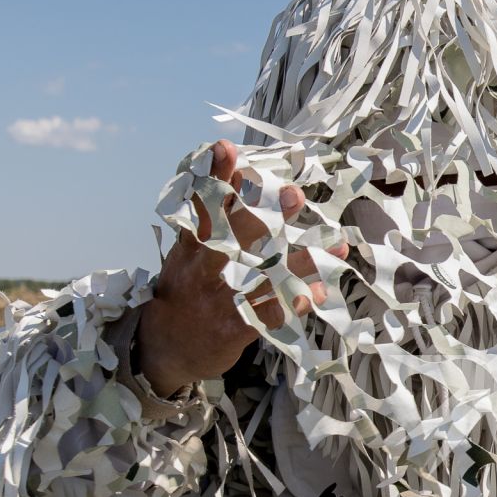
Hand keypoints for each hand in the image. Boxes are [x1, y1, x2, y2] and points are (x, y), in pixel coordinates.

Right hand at [136, 140, 348, 396]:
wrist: (162, 348)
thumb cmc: (183, 293)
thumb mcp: (186, 256)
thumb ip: (206, 223)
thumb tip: (231, 181)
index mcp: (190, 248)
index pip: (201, 206)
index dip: (213, 177)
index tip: (225, 148)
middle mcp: (202, 269)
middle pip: (234, 236)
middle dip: (264, 213)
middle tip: (294, 193)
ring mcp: (218, 299)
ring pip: (263, 275)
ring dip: (301, 260)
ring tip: (335, 245)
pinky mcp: (232, 328)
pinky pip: (268, 314)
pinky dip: (293, 302)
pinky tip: (317, 291)